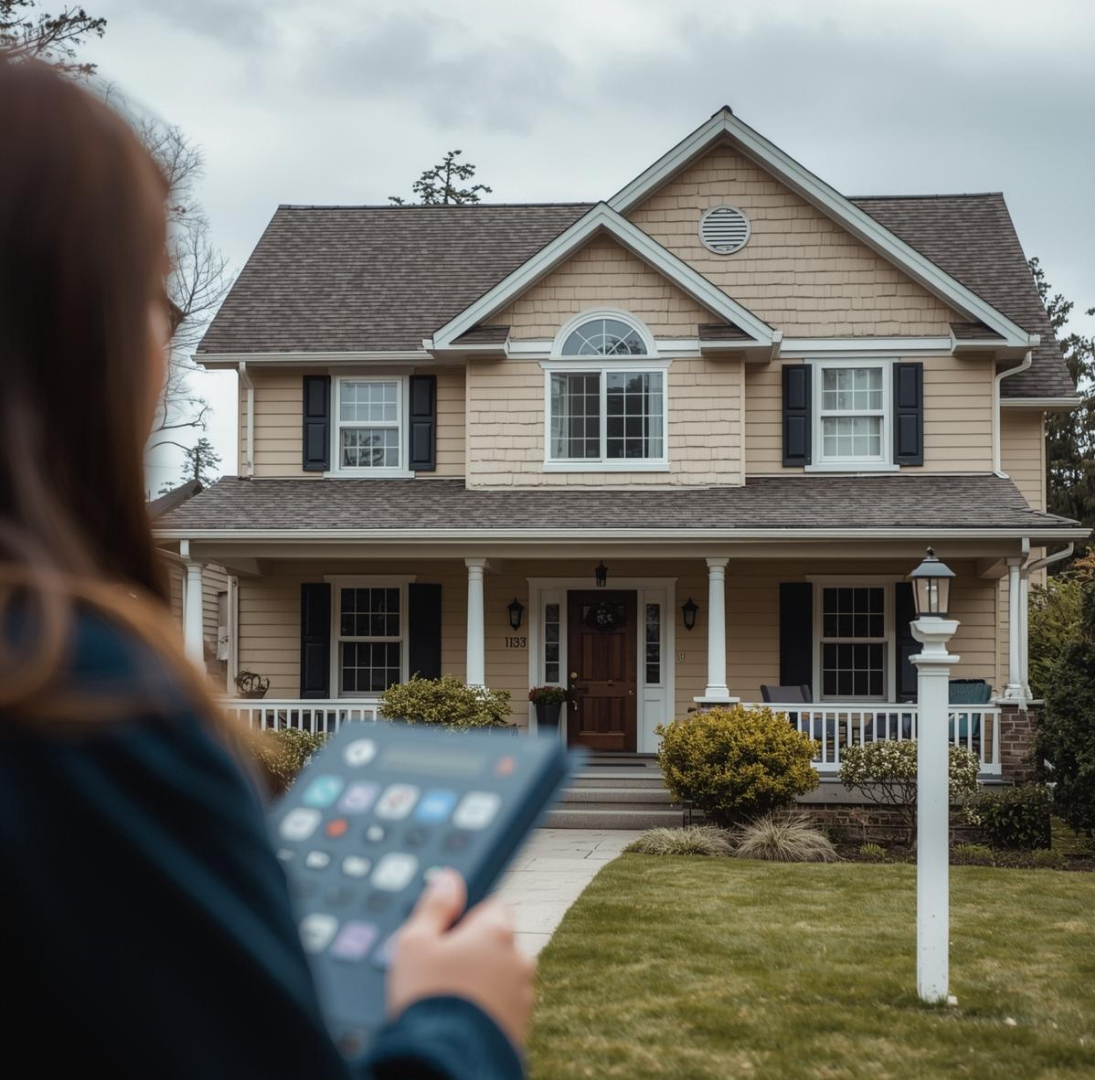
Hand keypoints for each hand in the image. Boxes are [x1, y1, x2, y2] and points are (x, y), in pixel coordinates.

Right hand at [386, 868, 534, 1049]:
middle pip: (499, 943)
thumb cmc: (428, 999)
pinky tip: (463, 1018)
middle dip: (476, 953)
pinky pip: (504, 1007)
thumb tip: (448, 879)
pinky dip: (488, 1009)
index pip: (493, 907)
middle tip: (443, 971)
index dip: (467, 919)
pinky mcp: (521, 1026)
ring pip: (503, 977)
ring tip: (451, 999)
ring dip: (484, 982)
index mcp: (496, 932)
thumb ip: (435, 905)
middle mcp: (518, 959)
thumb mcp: (415, 942)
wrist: (443, 1061)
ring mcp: (523, 994)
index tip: (447, 936)